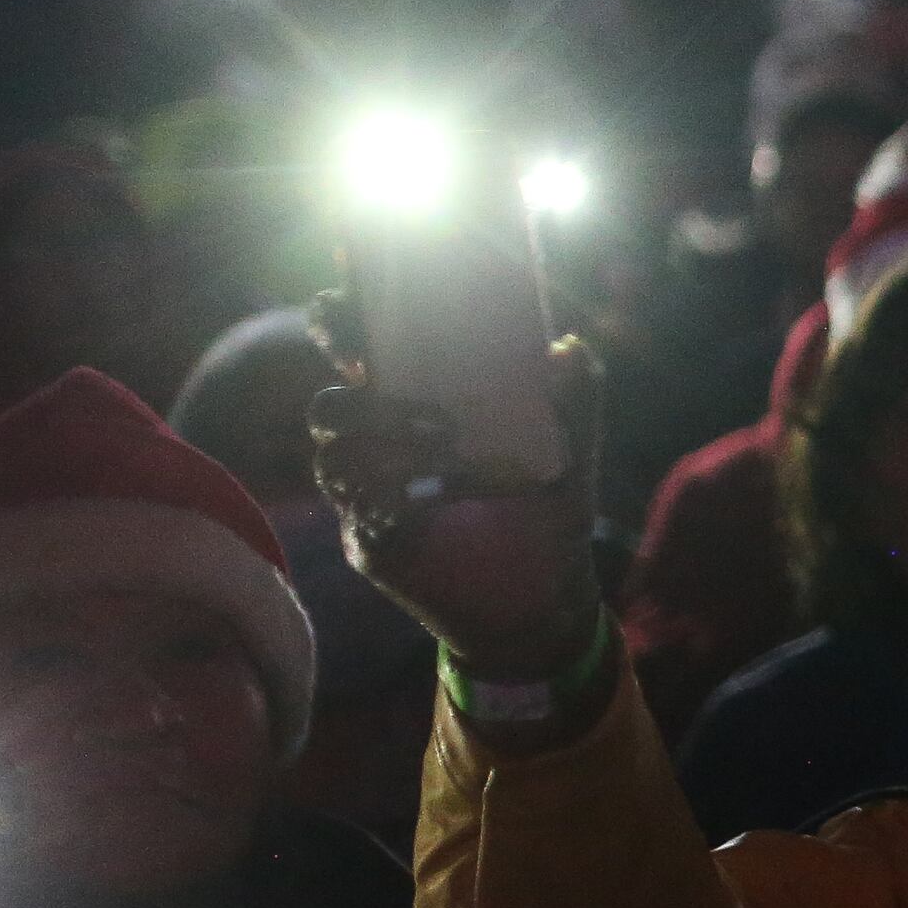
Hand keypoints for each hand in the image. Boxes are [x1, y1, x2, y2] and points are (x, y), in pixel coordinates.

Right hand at [312, 338, 608, 682]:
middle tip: (427, 408)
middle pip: (331, 404)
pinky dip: (388, 498)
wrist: (546, 597)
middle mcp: (384, 445)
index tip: (361, 311)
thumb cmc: (550, 513)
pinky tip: (429, 501)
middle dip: (364, 398)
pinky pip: (354, 510)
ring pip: (333, 454)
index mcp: (421, 407)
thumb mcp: (572, 454)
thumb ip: (577, 400)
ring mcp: (370, 494)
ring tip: (445, 456)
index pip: (361, 352)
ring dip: (383, 446)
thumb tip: (569, 347)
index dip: (344, 324)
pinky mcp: (368, 540)